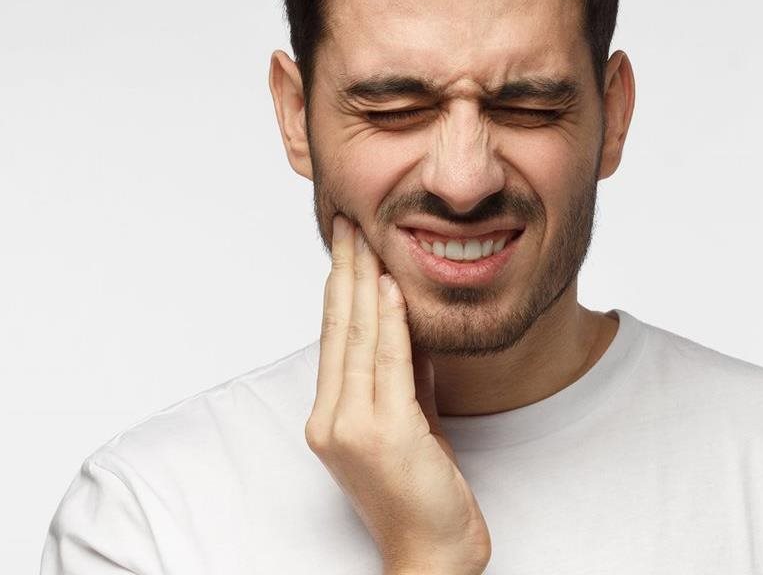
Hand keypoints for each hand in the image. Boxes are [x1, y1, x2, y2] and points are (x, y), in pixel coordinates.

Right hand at [304, 215, 491, 573]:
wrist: (431, 554)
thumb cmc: (422, 492)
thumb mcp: (412, 421)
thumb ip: (404, 375)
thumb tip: (408, 322)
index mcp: (331, 417)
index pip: (335, 337)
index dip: (340, 286)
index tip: (346, 243)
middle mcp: (332, 420)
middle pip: (339, 330)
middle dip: (345, 270)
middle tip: (347, 222)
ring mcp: (354, 429)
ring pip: (360, 340)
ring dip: (364, 282)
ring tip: (365, 237)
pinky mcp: (385, 435)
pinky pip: (388, 365)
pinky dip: (391, 321)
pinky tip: (390, 287)